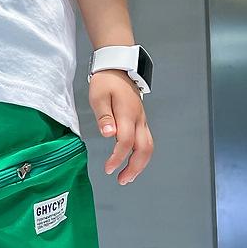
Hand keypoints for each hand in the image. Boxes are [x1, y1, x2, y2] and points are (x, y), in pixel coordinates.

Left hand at [89, 69, 153, 184]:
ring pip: (148, 146)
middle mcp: (138, 119)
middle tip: (122, 180)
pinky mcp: (141, 121)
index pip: (126, 141)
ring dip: (140, 165)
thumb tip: (108, 134)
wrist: (117, 67)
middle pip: (144, 148)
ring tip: (127, 178)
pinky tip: (131, 164)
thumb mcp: (98, 97)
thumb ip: (103, 117)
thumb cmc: (106, 82)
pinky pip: (146, 142)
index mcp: (127, 114)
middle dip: (134, 167)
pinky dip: (140, 156)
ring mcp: (142, 120)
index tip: (108, 169)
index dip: (118, 158)